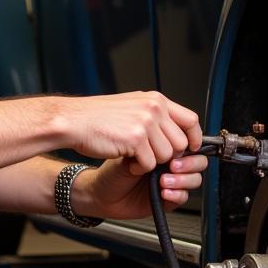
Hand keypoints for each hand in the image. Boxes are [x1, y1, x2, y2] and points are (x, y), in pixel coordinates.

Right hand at [56, 91, 202, 172]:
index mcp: (155, 99)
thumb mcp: (131, 106)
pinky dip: (139, 168)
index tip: (191, 149)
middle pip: (180, 143)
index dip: (194, 138)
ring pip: (167, 156)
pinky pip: (150, 164)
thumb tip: (175, 131)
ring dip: (152, 161)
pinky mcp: (136, 139)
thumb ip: (154, 115)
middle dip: (168, 155)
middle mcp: (154, 108)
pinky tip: (127, 160)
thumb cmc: (97, 117)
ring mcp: (146, 122)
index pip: (190, 119)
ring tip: (134, 155)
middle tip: (149, 156)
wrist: (73, 121)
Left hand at [73, 153, 209, 221]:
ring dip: (183, 179)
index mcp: (164, 143)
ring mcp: (171, 179)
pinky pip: (183, 196)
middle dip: (189, 162)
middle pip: (199, 159)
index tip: (188, 145)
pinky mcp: (168, 198)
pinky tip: (163, 191)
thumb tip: (170, 141)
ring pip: (195, 178)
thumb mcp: (131, 148)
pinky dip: (176, 193)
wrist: (101, 192)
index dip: (194, 140)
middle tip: (173, 164)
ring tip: (164, 180)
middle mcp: (171, 161)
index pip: (191, 138)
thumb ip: (151, 142)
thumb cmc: (112, 168)